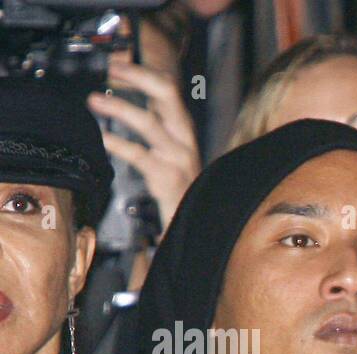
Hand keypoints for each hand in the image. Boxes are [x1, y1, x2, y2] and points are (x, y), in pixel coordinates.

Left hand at [86, 56, 200, 232]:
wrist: (196, 223)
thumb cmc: (178, 186)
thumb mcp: (170, 149)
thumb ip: (154, 125)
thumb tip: (123, 100)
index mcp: (182, 128)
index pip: (168, 88)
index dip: (142, 71)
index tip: (117, 63)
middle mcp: (184, 138)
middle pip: (167, 94)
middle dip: (138, 75)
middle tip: (111, 68)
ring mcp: (178, 157)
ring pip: (150, 123)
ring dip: (120, 108)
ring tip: (95, 101)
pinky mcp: (169, 178)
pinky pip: (141, 156)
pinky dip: (119, 144)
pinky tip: (103, 137)